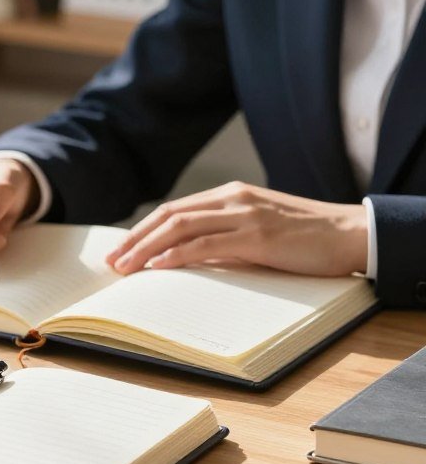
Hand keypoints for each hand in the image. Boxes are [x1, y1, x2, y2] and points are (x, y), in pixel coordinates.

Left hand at [106, 182, 367, 276]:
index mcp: (229, 195)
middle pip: (169, 216)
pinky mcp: (257, 236)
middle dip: (135, 239)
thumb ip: (223, 239)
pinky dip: (177, 254)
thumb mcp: (256, 232)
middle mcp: (232, 199)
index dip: (142, 230)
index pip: (173, 210)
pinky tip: (158, 266)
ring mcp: (244, 215)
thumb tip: (185, 259)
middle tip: (112, 262)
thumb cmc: (304, 237)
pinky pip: (207, 244)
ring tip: (125, 268)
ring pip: (180, 227)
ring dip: (146, 248)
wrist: (351, 234)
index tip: (120, 250)